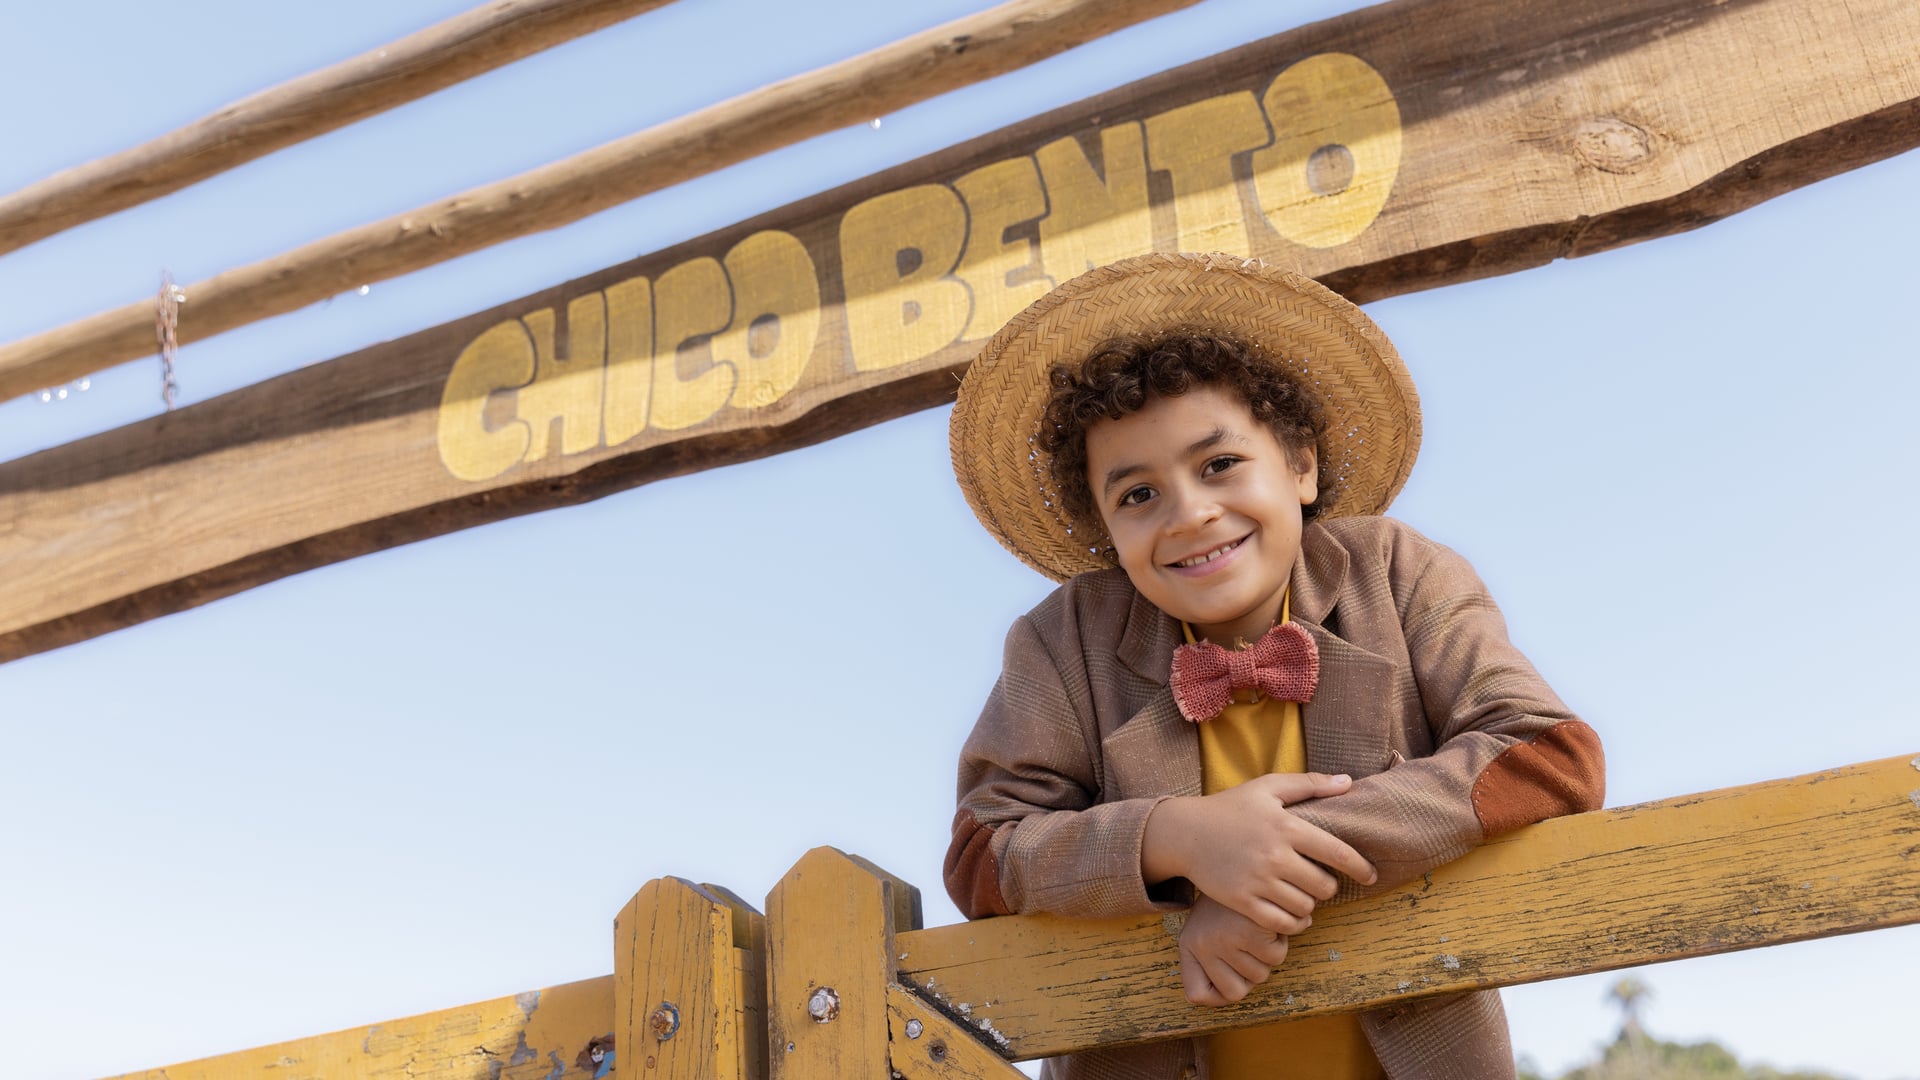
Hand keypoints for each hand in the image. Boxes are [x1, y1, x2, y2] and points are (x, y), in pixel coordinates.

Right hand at [1142, 772, 1376, 933]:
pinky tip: (1290, 914)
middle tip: (1318, 882)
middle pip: (1324, 886)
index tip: (1370, 875)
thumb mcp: (1267, 787)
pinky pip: (1281, 923)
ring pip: (1305, 907)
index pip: (1338, 853)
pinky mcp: (1242, 901)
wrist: (1184, 832)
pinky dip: (1292, 923)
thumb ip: (1309, 783)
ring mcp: (1257, 880)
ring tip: (1301, 896)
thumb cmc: (1230, 807)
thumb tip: (1349, 782)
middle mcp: (1274, 855)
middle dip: (1328, 886)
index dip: (1361, 867)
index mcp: (1286, 826)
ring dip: (1309, 905)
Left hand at [1178, 893, 1291, 1005]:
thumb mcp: (1207, 928)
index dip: (1216, 994)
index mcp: (1188, 945)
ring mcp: (1225, 939)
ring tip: (1258, 927)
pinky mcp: (1250, 929)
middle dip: (1251, 969)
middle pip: (1240, 990)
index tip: (1229, 976)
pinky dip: (1280, 939)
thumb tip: (1210, 999)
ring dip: (1267, 953)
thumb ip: (1209, 964)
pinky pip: (1275, 955)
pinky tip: (1269, 919)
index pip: (1198, 995)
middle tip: (1248, 941)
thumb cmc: (1230, 901)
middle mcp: (1201, 945)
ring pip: (1261, 974)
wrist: (1243, 855)